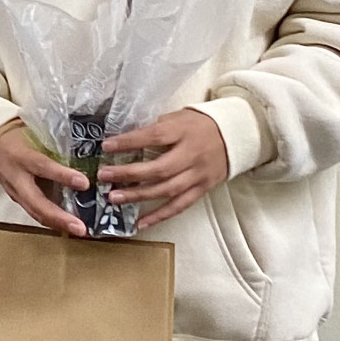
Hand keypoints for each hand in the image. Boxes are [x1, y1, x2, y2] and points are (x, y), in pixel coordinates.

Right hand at [0, 124, 89, 236]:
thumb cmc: (18, 136)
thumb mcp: (34, 133)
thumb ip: (55, 145)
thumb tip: (87, 153)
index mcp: (20, 156)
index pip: (42, 166)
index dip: (62, 175)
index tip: (84, 183)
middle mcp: (15, 177)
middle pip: (36, 201)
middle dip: (59, 217)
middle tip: (81, 228)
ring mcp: (14, 192)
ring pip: (35, 212)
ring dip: (57, 224)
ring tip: (79, 231)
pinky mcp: (17, 200)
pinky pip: (34, 212)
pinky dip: (52, 221)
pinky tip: (68, 225)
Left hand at [100, 108, 228, 228]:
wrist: (235, 136)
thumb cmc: (198, 124)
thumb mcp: (176, 117)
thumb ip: (154, 128)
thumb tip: (123, 140)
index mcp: (183, 132)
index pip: (153, 136)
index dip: (129, 142)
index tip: (106, 146)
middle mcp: (191, 155)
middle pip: (159, 168)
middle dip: (129, 173)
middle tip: (103, 176)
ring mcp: (198, 175)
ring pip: (168, 190)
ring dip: (139, 196)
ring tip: (114, 198)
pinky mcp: (203, 189)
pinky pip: (180, 206)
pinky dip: (160, 216)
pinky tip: (140, 223)